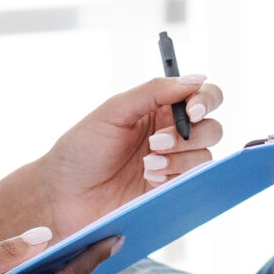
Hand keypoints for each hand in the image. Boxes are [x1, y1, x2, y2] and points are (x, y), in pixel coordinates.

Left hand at [0, 77, 224, 241]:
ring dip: (181, 158)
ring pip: (206, 156)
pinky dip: (177, 177)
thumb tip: (197, 78)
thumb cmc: (81, 149)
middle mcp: (171, 135)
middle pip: (211, 127)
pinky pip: (195, 182)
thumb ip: (155, 91)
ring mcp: (173, 165)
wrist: (62, 195)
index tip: (192, 111)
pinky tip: (150, 179)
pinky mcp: (170, 191)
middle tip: (157, 142)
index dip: (205, 100)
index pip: (202, 96)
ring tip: (146, 165)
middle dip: (190, 135)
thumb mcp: (114, 111)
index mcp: (159, 109)